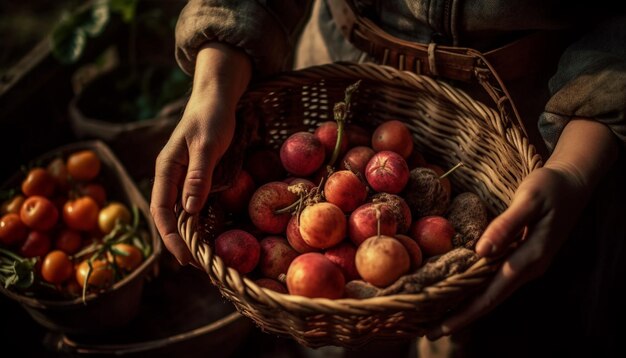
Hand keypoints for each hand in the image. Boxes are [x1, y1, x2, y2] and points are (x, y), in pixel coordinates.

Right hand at [150, 42, 250, 264]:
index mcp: (166, 168)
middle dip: (178, 240)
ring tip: (202, 254)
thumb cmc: (212, 118)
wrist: (217, 97)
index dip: (170, 236)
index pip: (161, 209)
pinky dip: (196, 220)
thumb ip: (198, 176)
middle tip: (196, 264)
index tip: (185, 256)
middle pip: (167, 215)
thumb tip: (190, 211)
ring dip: (187, 233)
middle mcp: (169, 175)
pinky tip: (207, 231)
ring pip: (178, 211)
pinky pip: (191, 202)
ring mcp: (180, 176)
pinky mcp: (193, 175)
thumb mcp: (207, 146)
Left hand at [426, 118, 618, 338]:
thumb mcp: (528, 200)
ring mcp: (527, 265)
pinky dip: (476, 290)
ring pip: (492, 292)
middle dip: (460, 318)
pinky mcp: (523, 257)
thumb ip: (506, 225)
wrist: (573, 183)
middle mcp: (528, 268)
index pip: (491, 294)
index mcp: (530, 258)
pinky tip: (459, 292)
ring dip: (466, 307)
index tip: (441, 328)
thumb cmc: (549, 188)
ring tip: (436, 317)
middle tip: (428, 333)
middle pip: (489, 300)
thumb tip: (481, 251)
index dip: (465, 313)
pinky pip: (496, 280)